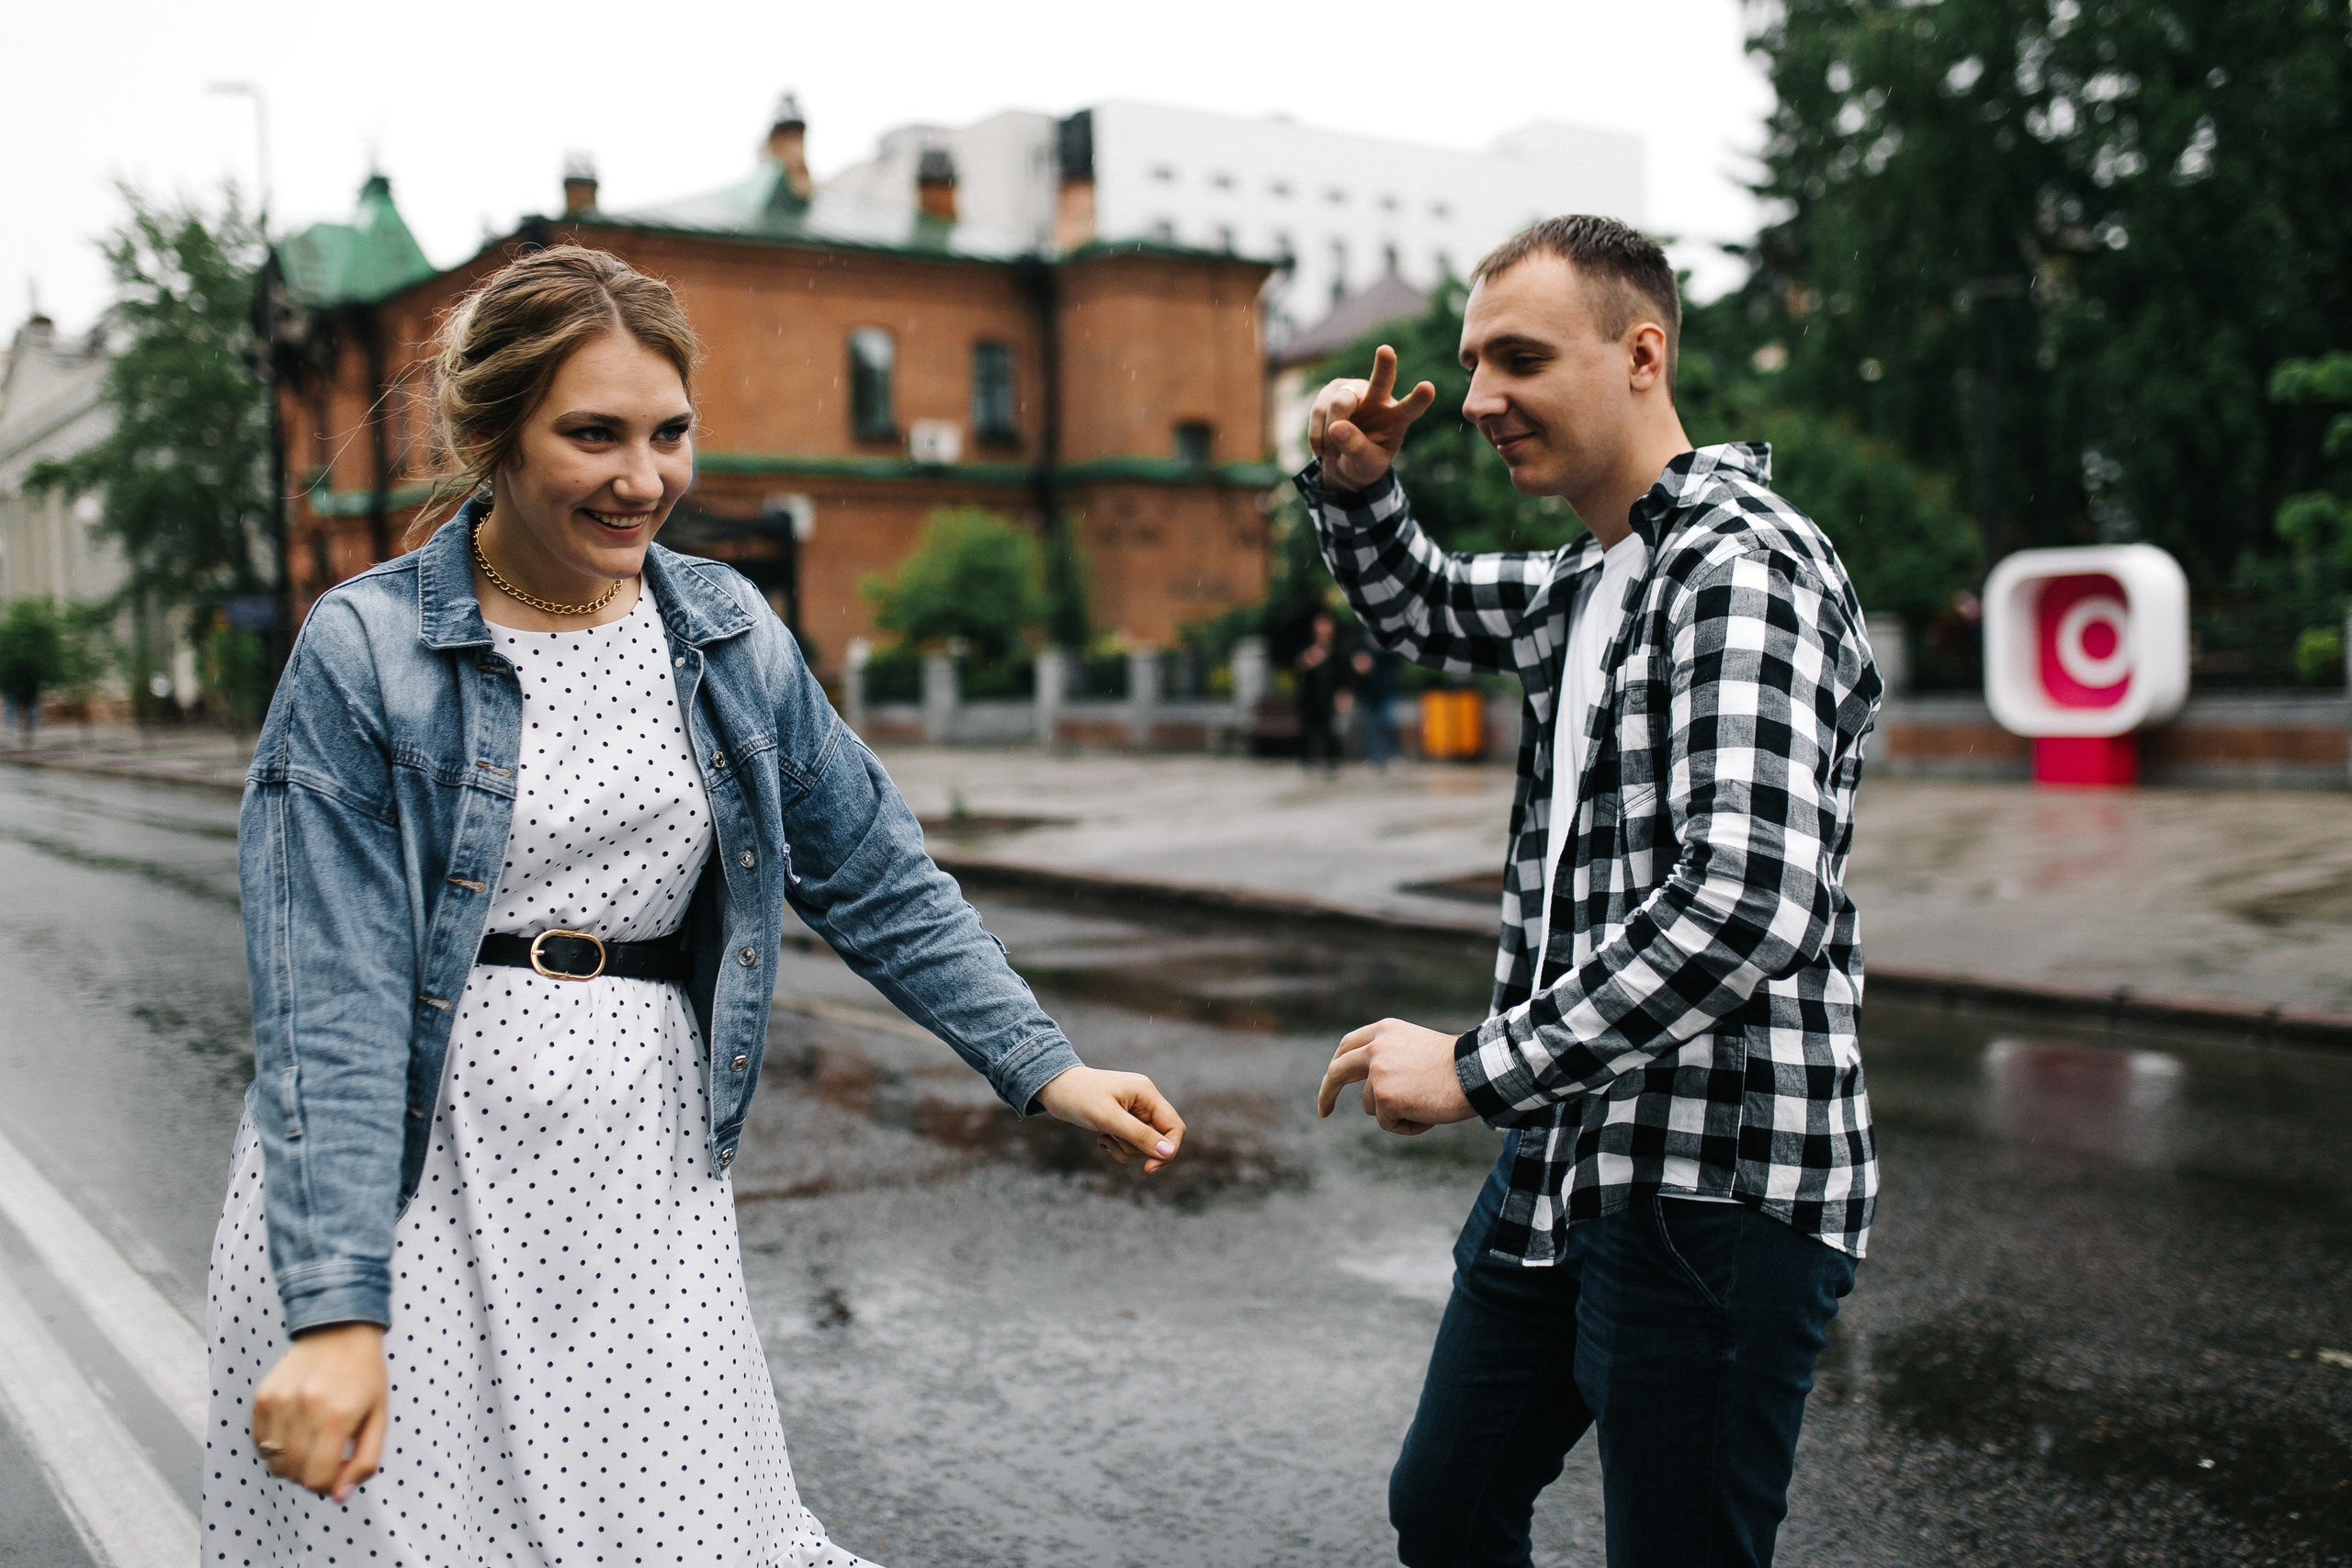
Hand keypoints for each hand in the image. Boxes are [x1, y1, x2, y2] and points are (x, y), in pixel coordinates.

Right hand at [251, 1322, 387, 1501]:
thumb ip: (365, 1461)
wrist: (339, 1330)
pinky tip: (294, 1427)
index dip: (327, 1485)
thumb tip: (339, 1497)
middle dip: (310, 1474)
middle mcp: (304, 1409)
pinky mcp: (262, 1396)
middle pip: (294, 1473)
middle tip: (326, 1453)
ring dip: (291, 1462)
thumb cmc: (365, 1377)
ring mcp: (279, 1402)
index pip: (317, 1478)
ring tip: (310, 1440)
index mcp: (337, 1417)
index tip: (337, 1471)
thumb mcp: (379, 1417)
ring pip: (273, 1462)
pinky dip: (274, 1446)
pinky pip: (259, 1442)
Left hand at [1037, 1066, 1186, 1173]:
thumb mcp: (1108, 1118)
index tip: (1149, 1168)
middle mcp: (1145, 1101)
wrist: (1054, 1088)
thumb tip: (1167, 1152)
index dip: (1168, 1150)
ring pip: (1145, 1144)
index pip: (1174, 1127)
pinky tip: (1102, 1139)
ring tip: (1104, 1139)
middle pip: (1160, 1138)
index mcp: (1147, 1093)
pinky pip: (1132, 1142)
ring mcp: (1136, 1110)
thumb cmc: (1079, 1097)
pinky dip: (1119, 1147)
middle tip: (1114, 1144)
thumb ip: (1139, 1135)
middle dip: (1139, 1149)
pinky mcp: (1125, 1119)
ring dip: (1126, 1149)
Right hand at [1307, 343, 1438, 490]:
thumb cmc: (1362, 462)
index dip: (1419, 399)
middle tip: (1386, 350)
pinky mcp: (1331, 391)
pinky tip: (1321, 450)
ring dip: (1329, 434)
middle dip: (1384, 366)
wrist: (1341, 461)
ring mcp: (1354, 393)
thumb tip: (1336, 428)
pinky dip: (1317, 435)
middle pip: (1381, 382)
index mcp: (1397, 419)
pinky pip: (1319, 410)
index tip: (1428, 387)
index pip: (1410, 408)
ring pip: (1340, 403)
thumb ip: (1357, 449)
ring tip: (1331, 455)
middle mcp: (1378, 400)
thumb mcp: (1366, 466)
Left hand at [1317, 1018, 1474, 1134]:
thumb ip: (1391, 1059)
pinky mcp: (1383, 1096)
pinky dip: (1407, 1126)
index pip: (1349, 1046)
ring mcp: (1376, 1072)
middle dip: (1327, 1092)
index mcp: (1385, 1031)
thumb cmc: (1457, 1067)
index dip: (1338, 1064)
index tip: (1331, 1080)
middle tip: (1323, 1111)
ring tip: (1426, 1105)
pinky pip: (1387, 1123)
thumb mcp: (1417, 1050)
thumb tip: (1372, 1090)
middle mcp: (1375, 1048)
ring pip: (1371, 1106)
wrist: (1476, 1073)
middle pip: (1337, 1071)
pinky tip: (1427, 1114)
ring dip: (1394, 1113)